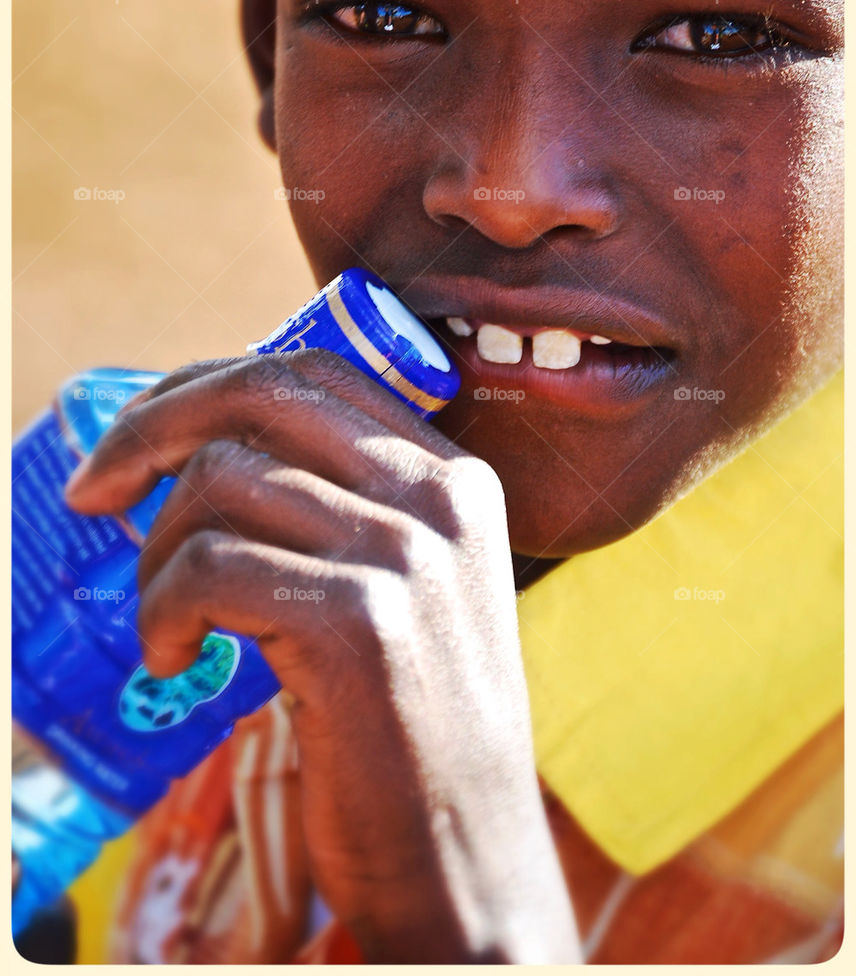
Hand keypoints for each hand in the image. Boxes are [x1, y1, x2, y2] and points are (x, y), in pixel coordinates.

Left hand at [64, 350, 579, 961]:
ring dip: (157, 555)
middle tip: (92, 490)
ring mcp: (405, 555)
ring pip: (220, 484)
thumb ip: (331, 504)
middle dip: (149, 428)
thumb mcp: (400, 583)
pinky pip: (209, 568)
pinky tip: (179, 659)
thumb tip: (194, 444)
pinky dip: (164, 611)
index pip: (311, 371)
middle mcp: (437, 497)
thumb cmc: (407, 719)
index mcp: (450, 476)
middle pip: (259, 395)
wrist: (464, 851)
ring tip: (167, 621)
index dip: (206, 385)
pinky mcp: (360, 623)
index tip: (142, 434)